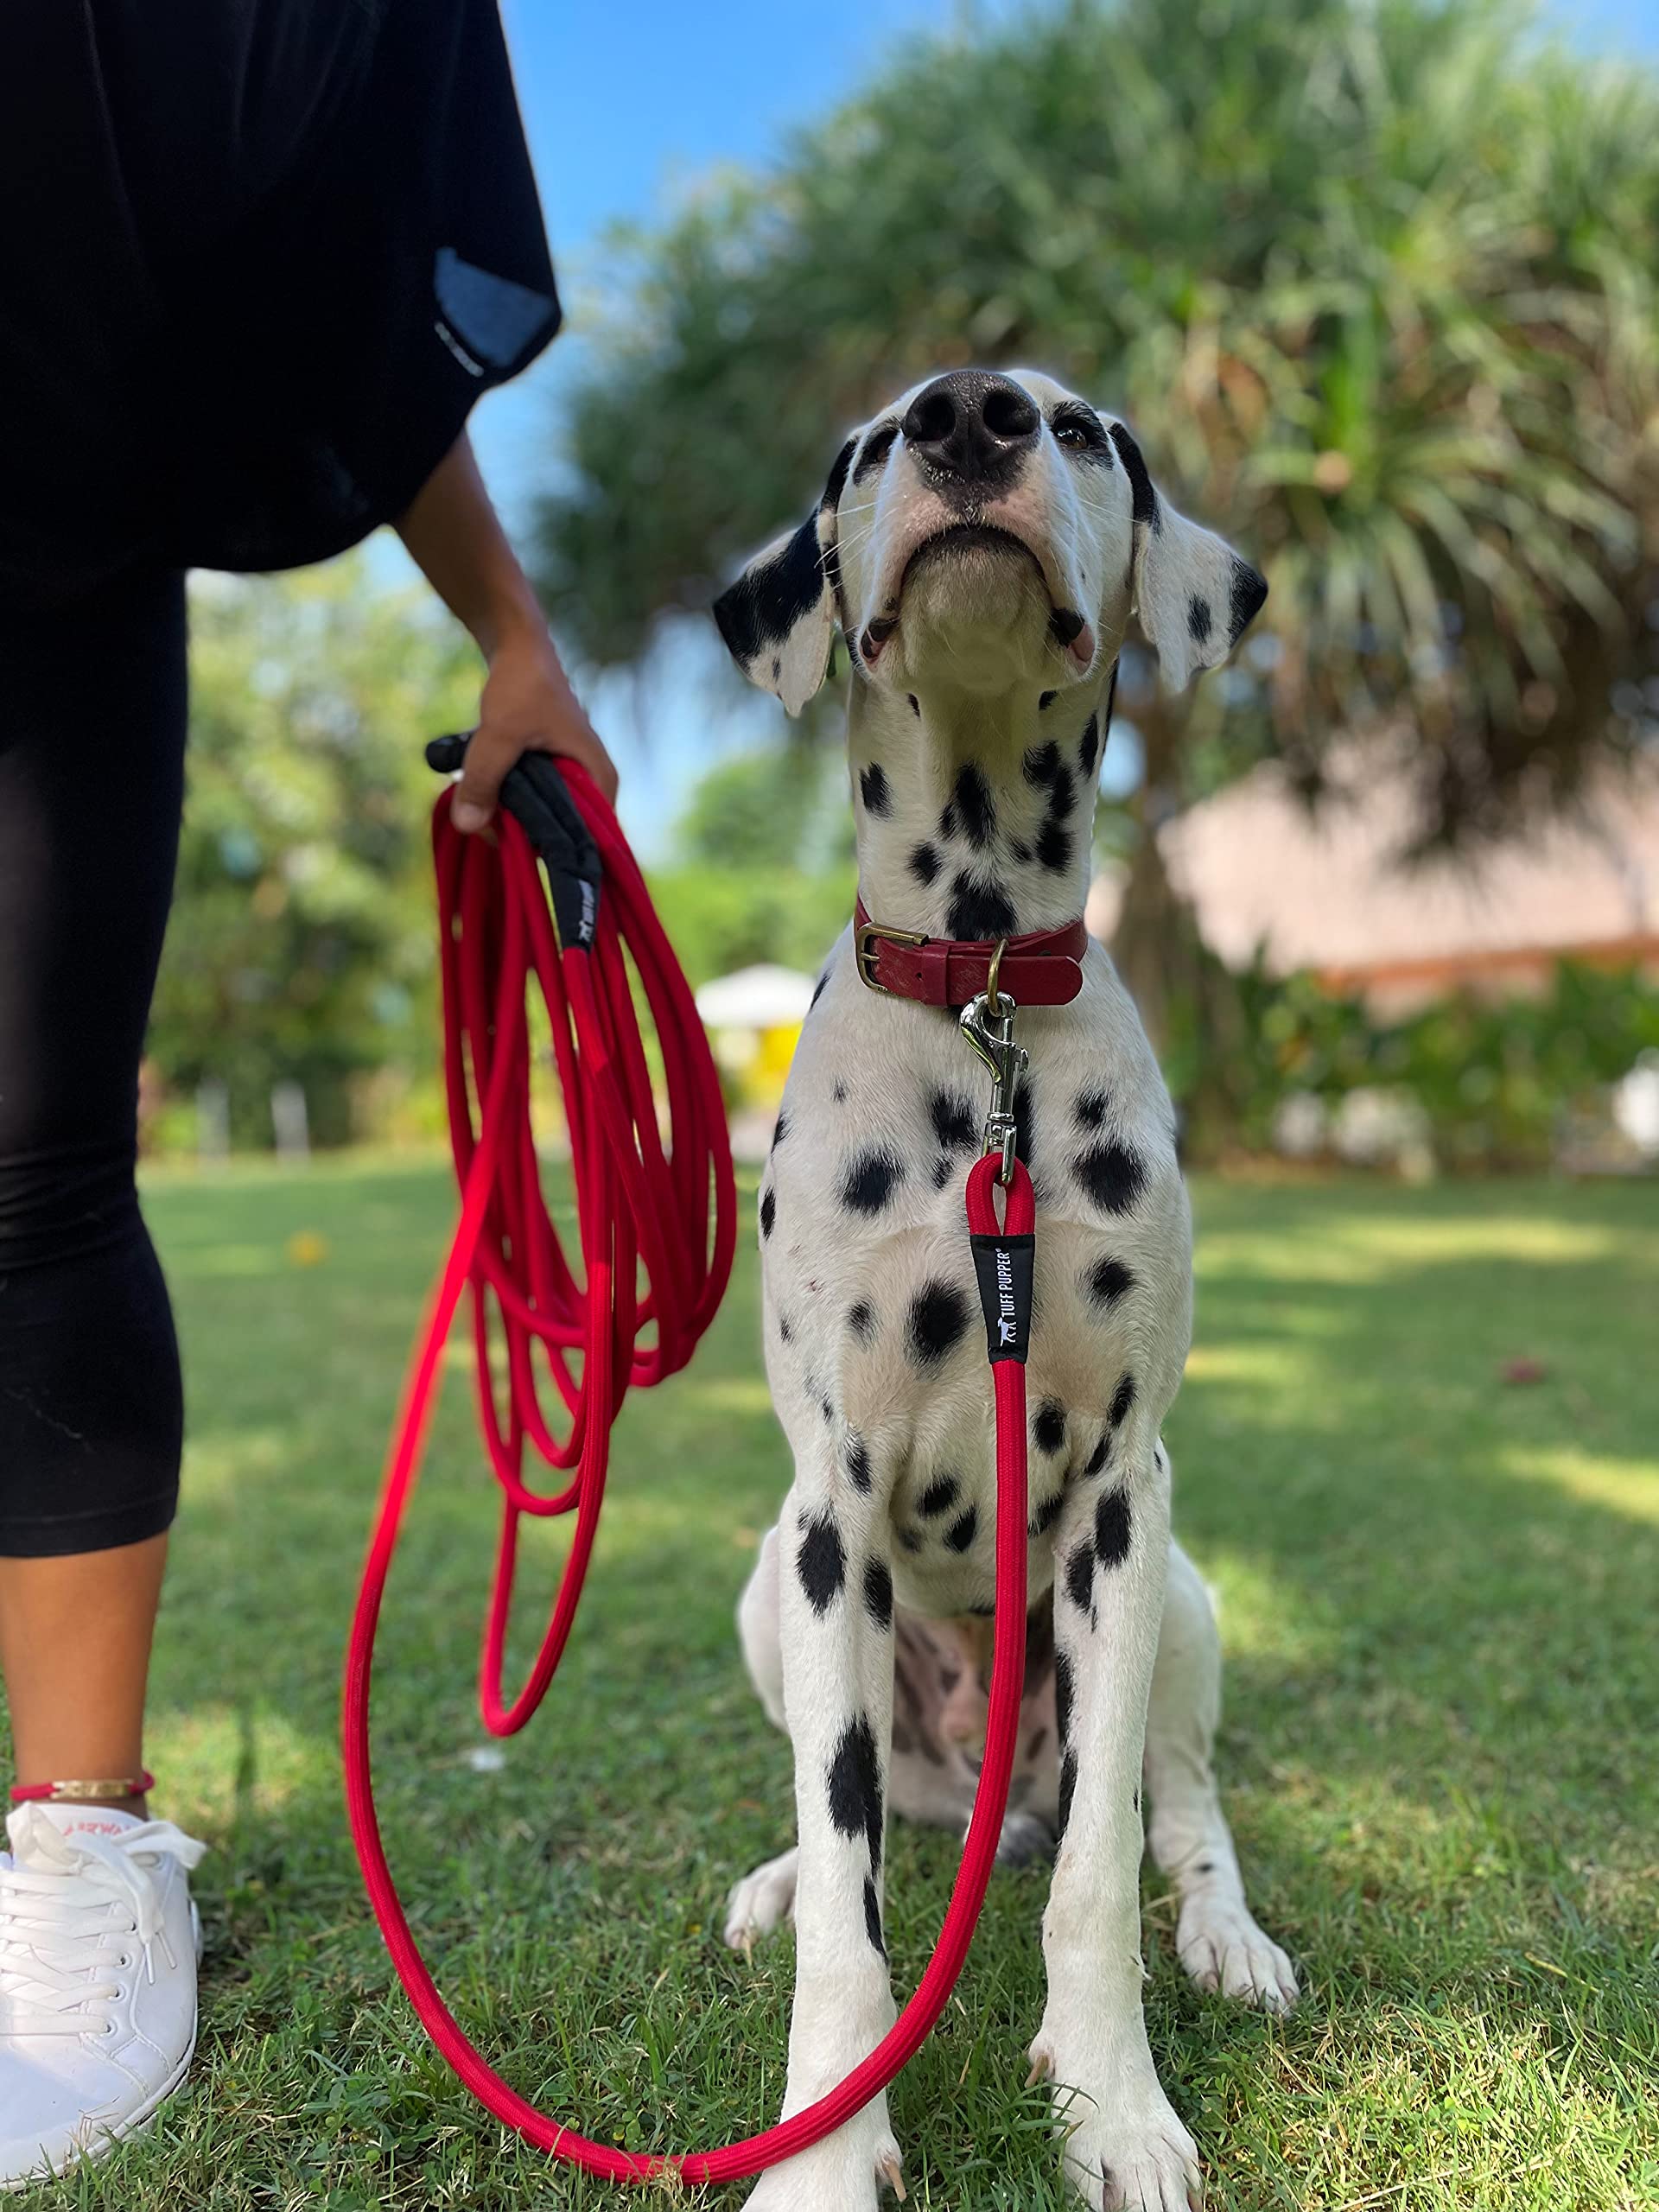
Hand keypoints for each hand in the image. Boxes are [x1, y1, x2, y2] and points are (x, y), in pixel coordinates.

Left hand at [451, 621, 617, 831]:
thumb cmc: (521, 685)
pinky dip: (508, 796)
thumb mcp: (498, 735)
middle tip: (487, 821)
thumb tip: (467, 827)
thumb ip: (483, 781)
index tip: (514, 844)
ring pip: (541, 813)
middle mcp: (592, 780)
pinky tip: (484, 790)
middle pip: (561, 828)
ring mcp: (571, 772)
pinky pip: (531, 796)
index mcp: (599, 777)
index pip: (589, 836)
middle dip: (522, 830)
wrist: (517, 643)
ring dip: (511, 813)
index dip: (553, 846)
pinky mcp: (550, 766)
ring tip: (482, 802)